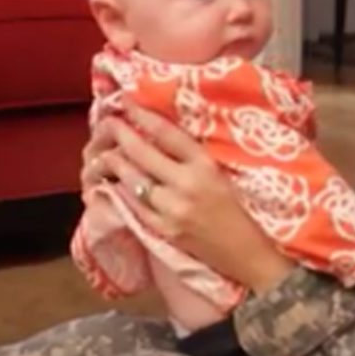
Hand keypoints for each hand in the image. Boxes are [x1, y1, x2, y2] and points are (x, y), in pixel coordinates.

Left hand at [81, 99, 293, 291]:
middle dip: (120, 134)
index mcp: (206, 166)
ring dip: (114, 162)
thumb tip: (161, 135)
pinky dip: (119, 190)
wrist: (248, 255)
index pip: (167, 134)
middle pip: (142, 152)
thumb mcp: (223, 175)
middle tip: (108, 123)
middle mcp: (186, 184)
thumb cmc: (242, 211)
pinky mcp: (162, 229)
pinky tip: (113, 181)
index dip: (143, 115)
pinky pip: (131, 204)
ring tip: (106, 151)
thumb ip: (194, 157)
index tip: (127, 101)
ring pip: (131, 178)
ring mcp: (171, 209)